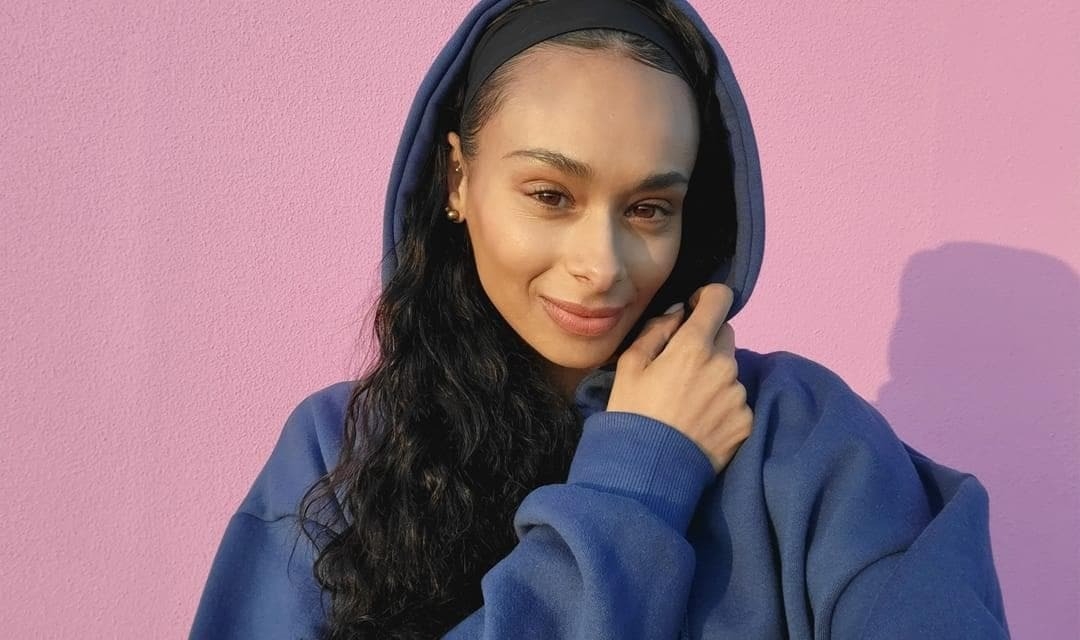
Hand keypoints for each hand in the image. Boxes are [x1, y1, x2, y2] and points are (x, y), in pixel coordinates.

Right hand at [607, 283, 752, 473]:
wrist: (647, 470)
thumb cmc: (632, 412)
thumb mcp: (630, 365)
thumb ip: (657, 330)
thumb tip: (679, 312)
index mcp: (694, 346)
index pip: (720, 299)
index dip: (707, 298)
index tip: (693, 310)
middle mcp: (724, 365)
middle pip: (725, 335)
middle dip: (707, 341)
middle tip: (681, 367)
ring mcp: (739, 396)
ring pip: (731, 371)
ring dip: (715, 376)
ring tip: (688, 402)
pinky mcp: (746, 422)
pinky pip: (737, 401)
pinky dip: (722, 405)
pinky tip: (700, 422)